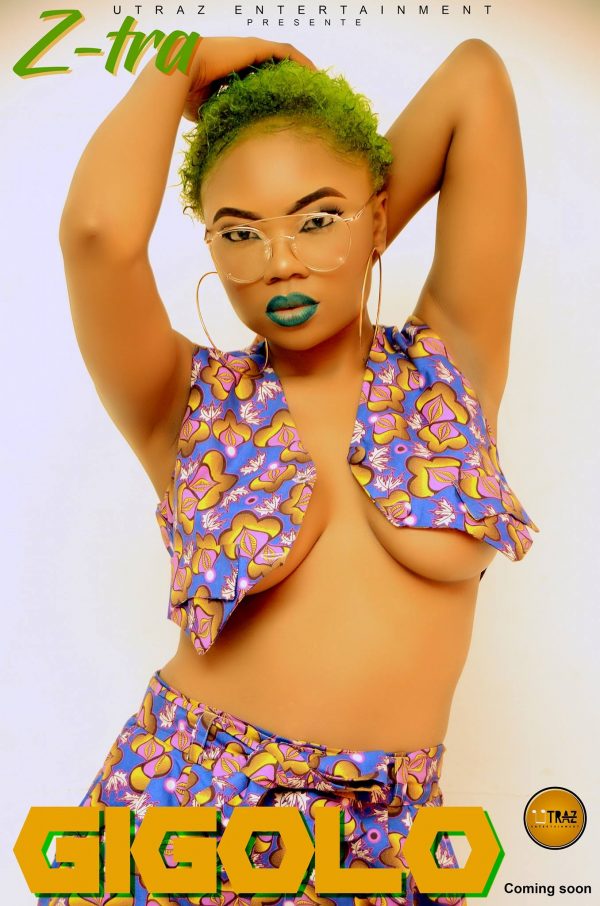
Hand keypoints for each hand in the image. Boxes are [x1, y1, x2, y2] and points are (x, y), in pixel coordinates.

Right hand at [182, 36, 316, 122]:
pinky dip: (301, 62)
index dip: (272, 84)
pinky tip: (314, 75)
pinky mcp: (256, 47)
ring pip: (282, 56)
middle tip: (307, 93)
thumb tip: (218, 133)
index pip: (257, 72)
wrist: (178, 74)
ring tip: (316, 84)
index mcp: (229, 66)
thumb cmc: (184, 94)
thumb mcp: (203, 107)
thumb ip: (214, 114)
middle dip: (290, 77)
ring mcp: (249, 48)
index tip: (286, 100)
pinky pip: (286, 53)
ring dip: (300, 69)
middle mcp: (240, 53)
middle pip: (273, 63)